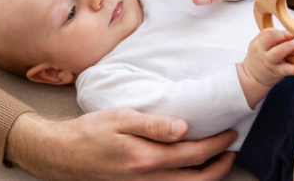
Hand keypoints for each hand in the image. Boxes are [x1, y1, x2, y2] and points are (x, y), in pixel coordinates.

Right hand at [6, 109, 236, 180]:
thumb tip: (184, 128)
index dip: (217, 144)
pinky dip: (188, 180)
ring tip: (218, 158)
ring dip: (207, 176)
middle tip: (233, 148)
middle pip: (198, 180)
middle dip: (221, 165)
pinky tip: (191, 166)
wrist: (61, 155)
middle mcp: (149, 180)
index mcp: (147, 160)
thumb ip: (154, 125)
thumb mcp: (121, 119)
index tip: (231, 132)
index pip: (194, 154)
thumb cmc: (90, 132)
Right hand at [237, 29, 293, 107]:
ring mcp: (270, 62)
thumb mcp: (261, 44)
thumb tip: (292, 31)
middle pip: (270, 40)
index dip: (282, 32)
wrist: (253, 76)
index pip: (269, 33)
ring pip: (277, 54)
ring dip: (289, 48)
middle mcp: (263, 51)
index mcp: (259, 42)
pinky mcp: (277, 72)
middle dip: (284, 36)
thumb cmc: (261, 56)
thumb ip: (274, 36)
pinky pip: (287, 70)